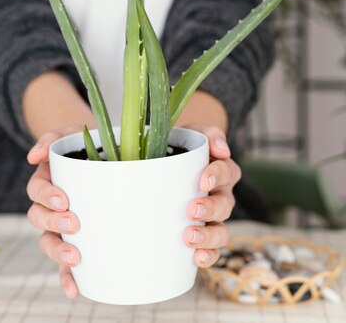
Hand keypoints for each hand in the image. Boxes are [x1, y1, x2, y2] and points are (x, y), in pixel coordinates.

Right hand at [26, 124, 83, 299]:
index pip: (36, 191)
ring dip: (58, 253)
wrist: (103, 152)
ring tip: (76, 257)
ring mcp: (60, 225)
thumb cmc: (84, 144)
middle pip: (39, 219)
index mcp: (47, 180)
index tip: (63, 199)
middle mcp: (50, 205)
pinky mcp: (75, 241)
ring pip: (48, 243)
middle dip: (54, 224)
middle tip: (74, 223)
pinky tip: (75, 290)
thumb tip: (34, 156)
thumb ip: (51, 139)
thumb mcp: (69, 134)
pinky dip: (67, 279)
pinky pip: (65, 264)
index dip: (46, 196)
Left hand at [180, 124, 240, 267]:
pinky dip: (208, 255)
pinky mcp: (202, 233)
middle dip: (210, 209)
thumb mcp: (192, 133)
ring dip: (209, 236)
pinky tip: (196, 258)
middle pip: (225, 205)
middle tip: (191, 210)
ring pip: (221, 230)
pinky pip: (212, 249)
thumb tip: (221, 149)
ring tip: (190, 238)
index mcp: (221, 170)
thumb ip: (209, 135)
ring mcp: (212, 217)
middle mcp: (221, 195)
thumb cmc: (180, 146)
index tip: (202, 180)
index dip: (217, 176)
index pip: (228, 172)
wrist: (164, 159)